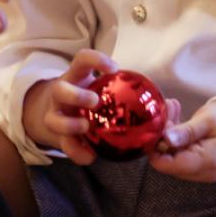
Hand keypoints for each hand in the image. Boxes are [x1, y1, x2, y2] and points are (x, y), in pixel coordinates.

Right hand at [21, 49, 116, 164]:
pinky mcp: (56, 137)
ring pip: (53, 119)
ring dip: (70, 124)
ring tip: (86, 127)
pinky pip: (64, 146)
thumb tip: (162, 102)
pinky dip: (77, 152)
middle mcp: (60, 94)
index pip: (82, 60)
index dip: (96, 60)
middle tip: (94, 100)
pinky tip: (91, 156)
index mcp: (75, 76)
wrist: (58, 115)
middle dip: (75, 95)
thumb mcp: (98, 87)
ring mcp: (54, 116)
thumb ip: (122, 90)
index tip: (114, 68)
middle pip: (59, 89)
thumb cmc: (87, 99)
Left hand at [148, 100, 215, 182]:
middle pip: (168, 159)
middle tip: (165, 108)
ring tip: (172, 107)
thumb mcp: (208, 120)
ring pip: (173, 155)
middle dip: (162, 135)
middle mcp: (201, 172)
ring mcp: (200, 171)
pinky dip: (176, 137)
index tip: (153, 125)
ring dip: (169, 133)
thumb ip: (186, 131)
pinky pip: (181, 153)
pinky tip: (177, 116)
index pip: (167, 165)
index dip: (154, 147)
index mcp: (204, 163)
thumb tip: (164, 138)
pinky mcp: (200, 165)